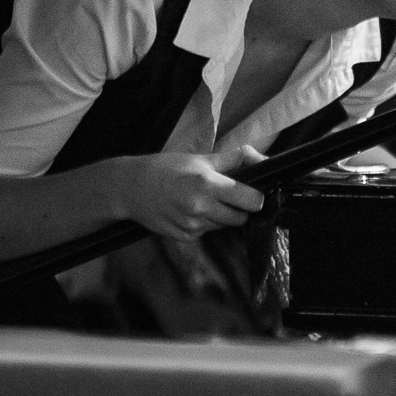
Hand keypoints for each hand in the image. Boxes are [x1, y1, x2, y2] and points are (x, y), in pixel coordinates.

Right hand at [107, 145, 267, 242]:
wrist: (131, 187)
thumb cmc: (167, 168)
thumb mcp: (202, 158)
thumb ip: (236, 159)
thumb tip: (264, 160)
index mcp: (207, 184)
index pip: (251, 200)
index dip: (256, 197)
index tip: (254, 193)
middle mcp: (200, 207)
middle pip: (240, 217)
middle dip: (239, 208)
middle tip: (225, 195)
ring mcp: (191, 225)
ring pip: (223, 225)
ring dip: (219, 215)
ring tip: (200, 199)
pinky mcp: (183, 236)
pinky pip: (205, 232)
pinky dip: (203, 223)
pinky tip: (188, 209)